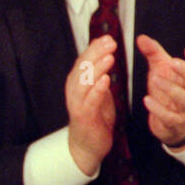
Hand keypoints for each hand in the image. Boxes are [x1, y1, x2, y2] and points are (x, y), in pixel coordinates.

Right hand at [65, 36, 117, 175]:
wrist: (88, 146)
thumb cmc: (95, 118)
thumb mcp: (98, 91)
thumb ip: (99, 74)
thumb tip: (104, 53)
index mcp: (77, 83)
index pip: (83, 60)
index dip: (94, 48)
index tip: (107, 38)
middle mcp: (74, 91)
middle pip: (82, 68)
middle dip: (96, 53)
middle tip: (110, 43)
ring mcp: (77, 104)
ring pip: (84, 82)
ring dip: (97, 69)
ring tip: (110, 57)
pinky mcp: (84, 117)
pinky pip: (90, 101)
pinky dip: (97, 90)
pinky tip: (106, 80)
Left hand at [137, 35, 184, 146]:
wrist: (171, 123)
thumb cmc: (168, 91)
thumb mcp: (160, 69)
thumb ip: (153, 53)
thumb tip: (141, 38)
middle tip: (172, 62)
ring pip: (183, 98)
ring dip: (170, 88)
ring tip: (154, 78)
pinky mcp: (175, 122)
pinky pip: (169, 116)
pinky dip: (158, 109)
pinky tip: (147, 100)